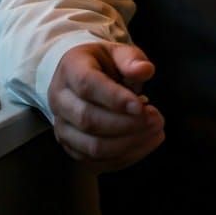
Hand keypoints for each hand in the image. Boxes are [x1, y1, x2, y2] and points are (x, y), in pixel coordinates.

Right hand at [47, 42, 164, 172]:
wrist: (80, 78)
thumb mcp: (117, 52)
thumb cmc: (102, 64)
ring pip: (91, 146)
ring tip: (155, 131)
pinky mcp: (71, 147)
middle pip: (88, 119)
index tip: (141, 106)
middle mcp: (59, 99)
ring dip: (128, 143)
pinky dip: (125, 157)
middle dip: (127, 124)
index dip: (115, 98)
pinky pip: (96, 162)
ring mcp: (62, 126)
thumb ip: (131, 59)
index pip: (87, 85)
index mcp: (70, 68)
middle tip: (156, 118)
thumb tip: (145, 70)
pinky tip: (145, 143)